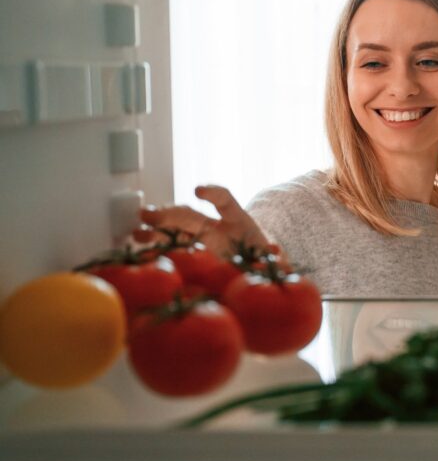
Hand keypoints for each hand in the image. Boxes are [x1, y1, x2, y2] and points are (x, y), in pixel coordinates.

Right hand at [134, 185, 272, 259]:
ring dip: (156, 230)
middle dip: (170, 214)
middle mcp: (215, 228)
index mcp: (238, 223)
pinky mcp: (194, 257)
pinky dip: (157, 250)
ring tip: (138, 233)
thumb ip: (277, 258)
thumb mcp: (274, 259)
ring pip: (175, 230)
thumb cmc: (265, 259)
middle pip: (191, 216)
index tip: (198, 190)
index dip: (213, 193)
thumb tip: (277, 253)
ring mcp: (201, 241)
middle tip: (148, 215)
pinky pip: (173, 250)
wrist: (260, 269)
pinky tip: (141, 252)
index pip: (224, 201)